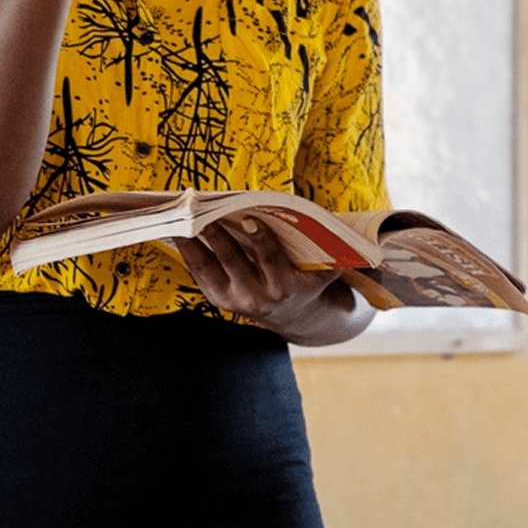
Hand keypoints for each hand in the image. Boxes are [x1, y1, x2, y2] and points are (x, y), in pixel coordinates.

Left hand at [172, 218, 367, 346]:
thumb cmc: (310, 279)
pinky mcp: (218, 299)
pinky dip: (187, 249)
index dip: (261, 239)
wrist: (296, 317)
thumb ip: (335, 253)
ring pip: (210, 266)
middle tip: (203, 211)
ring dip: (194, 241)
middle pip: (234, 261)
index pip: (272, 260)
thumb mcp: (326, 270)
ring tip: (181, 216)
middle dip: (219, 235)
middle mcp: (259, 297)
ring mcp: (236, 300)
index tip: (250, 218)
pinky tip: (177, 228)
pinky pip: (199, 271)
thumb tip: (350, 229)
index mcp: (287, 287)